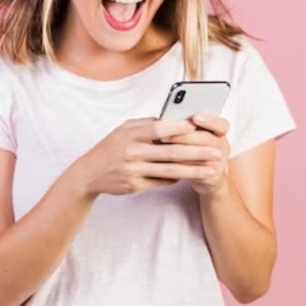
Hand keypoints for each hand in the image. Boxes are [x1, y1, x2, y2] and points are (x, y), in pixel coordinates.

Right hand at [74, 117, 222, 196]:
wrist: (89, 173)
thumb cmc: (113, 146)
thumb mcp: (125, 129)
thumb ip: (148, 123)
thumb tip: (177, 120)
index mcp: (132, 133)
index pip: (160, 128)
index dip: (181, 128)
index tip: (201, 128)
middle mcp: (133, 151)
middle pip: (171, 152)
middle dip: (197, 153)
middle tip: (217, 152)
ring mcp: (134, 170)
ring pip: (170, 170)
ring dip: (194, 171)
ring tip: (211, 170)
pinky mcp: (135, 185)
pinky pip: (161, 181)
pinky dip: (177, 179)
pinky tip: (192, 177)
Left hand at [159, 113, 230, 194]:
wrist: (207, 176)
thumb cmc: (196, 150)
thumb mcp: (196, 136)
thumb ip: (187, 127)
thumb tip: (167, 120)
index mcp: (220, 132)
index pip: (221, 124)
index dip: (209, 120)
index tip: (195, 117)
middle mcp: (223, 146)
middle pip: (207, 139)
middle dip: (184, 136)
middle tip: (164, 135)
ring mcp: (220, 162)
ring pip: (200, 156)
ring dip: (180, 152)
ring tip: (163, 149)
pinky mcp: (213, 177)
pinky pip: (196, 172)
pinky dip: (181, 167)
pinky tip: (167, 163)